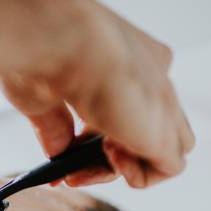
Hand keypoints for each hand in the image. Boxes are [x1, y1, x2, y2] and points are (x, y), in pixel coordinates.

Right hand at [0, 0, 194, 187]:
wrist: (52, 35)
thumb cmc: (40, 51)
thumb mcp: (44, 97)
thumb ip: (56, 128)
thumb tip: (58, 153)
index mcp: (128, 59)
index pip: (126, 108)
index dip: (95, 138)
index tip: (66, 152)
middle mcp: (153, 76)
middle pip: (147, 131)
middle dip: (109, 156)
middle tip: (74, 169)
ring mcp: (163, 100)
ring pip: (165, 149)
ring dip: (125, 166)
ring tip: (90, 161)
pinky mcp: (164, 127)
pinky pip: (170, 167)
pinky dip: (139, 175)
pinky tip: (110, 157)